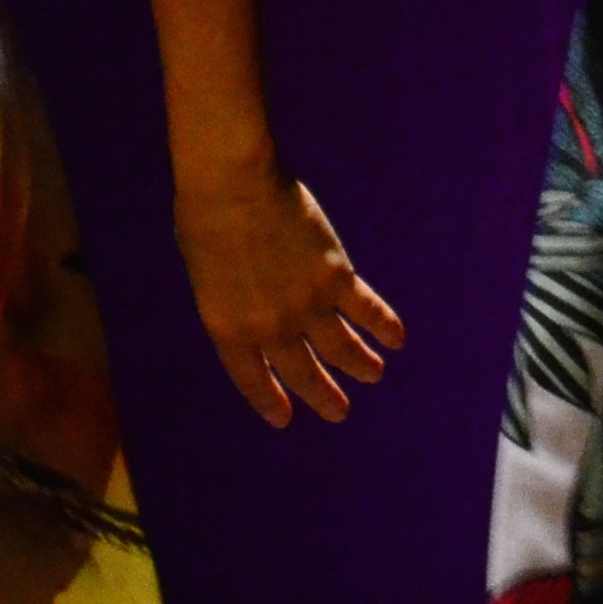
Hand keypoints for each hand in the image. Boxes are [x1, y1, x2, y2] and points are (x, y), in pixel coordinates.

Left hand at [173, 168, 405, 426]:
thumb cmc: (206, 217)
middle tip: (340, 413)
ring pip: (342, 348)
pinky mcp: (335, 277)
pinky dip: (384, 326)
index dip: (270, 400)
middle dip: (324, 396)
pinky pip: (366, 310)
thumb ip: (232, 300)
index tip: (285, 418)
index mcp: (228, 329)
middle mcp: (271, 327)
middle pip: (304, 372)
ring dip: (360, 364)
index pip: (252, 379)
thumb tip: (257, 305)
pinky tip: (396, 339)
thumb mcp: (206, 273)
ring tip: (373, 375)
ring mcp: (306, 305)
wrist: (232, 184)